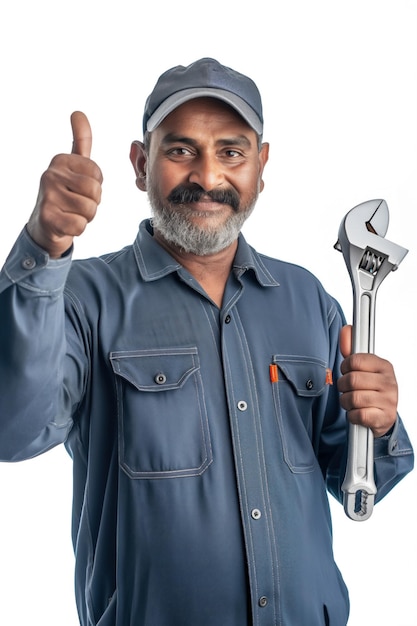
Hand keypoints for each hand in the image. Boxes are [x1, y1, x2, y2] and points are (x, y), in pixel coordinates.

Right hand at [27, 112, 102, 257]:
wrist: (45, 226)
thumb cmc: (65, 194)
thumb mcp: (73, 166)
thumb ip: (80, 141)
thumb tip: (78, 112)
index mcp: (60, 160)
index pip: (98, 174)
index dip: (95, 186)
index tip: (79, 188)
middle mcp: (50, 174)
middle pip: (95, 191)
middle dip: (92, 203)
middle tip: (76, 203)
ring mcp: (47, 195)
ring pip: (90, 209)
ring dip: (85, 217)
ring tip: (70, 213)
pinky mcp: (47, 217)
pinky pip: (80, 225)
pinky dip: (77, 229)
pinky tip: (65, 224)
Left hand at [337, 325, 397, 436]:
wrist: (384, 415)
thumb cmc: (371, 389)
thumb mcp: (364, 368)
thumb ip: (351, 351)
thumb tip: (346, 330)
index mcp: (384, 366)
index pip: (355, 360)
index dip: (345, 368)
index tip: (347, 372)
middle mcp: (389, 382)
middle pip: (352, 380)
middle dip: (343, 387)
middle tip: (347, 389)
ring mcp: (389, 401)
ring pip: (352, 398)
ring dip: (346, 402)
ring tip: (352, 401)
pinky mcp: (384, 417)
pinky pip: (357, 415)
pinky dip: (352, 415)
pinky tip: (357, 412)